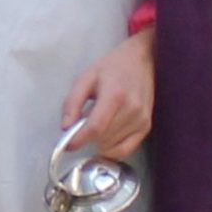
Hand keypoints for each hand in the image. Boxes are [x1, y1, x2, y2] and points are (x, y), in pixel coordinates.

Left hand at [59, 27, 157, 163]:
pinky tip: (105, 139)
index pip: (96, 127)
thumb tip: (65, 128)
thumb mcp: (85, 78)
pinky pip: (126, 150)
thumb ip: (72, 103)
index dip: (79, 139)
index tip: (68, 144)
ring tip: (97, 124)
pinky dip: (112, 150)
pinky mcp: (146, 126)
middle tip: (82, 125)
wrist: (141, 61)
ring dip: (99, 142)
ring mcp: (141, 120)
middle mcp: (132, 109)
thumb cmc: (111, 68)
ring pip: (112, 147)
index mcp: (115, 95)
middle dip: (87, 137)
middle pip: (103, 138)